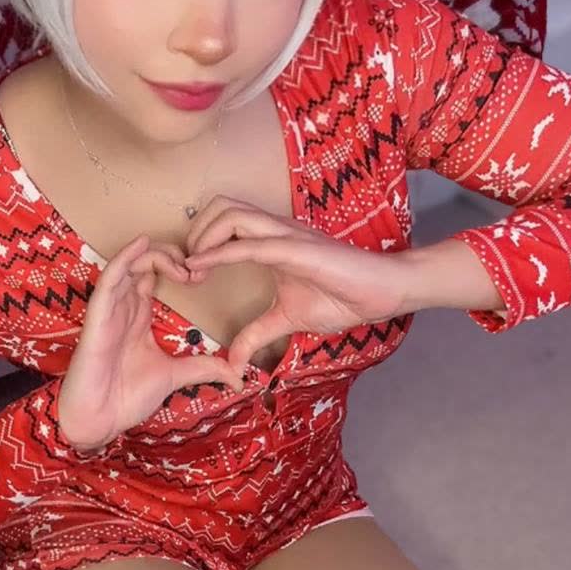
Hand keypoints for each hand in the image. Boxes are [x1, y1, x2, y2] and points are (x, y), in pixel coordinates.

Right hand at [57, 234, 246, 449]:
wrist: (99, 420)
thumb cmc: (126, 397)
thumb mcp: (175, 376)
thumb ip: (204, 368)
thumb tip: (237, 374)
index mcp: (138, 316)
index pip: (154, 275)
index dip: (177, 265)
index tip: (202, 273)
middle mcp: (123, 307)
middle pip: (143, 263)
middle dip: (171, 255)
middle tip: (196, 266)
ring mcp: (110, 309)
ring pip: (130, 264)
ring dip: (156, 256)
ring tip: (181, 260)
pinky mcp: (98, 316)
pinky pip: (109, 279)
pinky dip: (124, 259)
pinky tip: (142, 243)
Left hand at [183, 195, 408, 376]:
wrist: (382, 292)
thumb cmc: (342, 297)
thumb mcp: (287, 320)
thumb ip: (257, 335)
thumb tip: (234, 363)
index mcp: (269, 241)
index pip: (223, 221)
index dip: (198, 241)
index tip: (188, 274)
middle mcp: (273, 230)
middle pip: (219, 206)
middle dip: (194, 232)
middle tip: (188, 268)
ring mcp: (284, 236)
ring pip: (230, 214)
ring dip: (202, 238)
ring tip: (194, 268)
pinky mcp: (295, 249)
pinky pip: (249, 245)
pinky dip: (219, 253)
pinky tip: (202, 267)